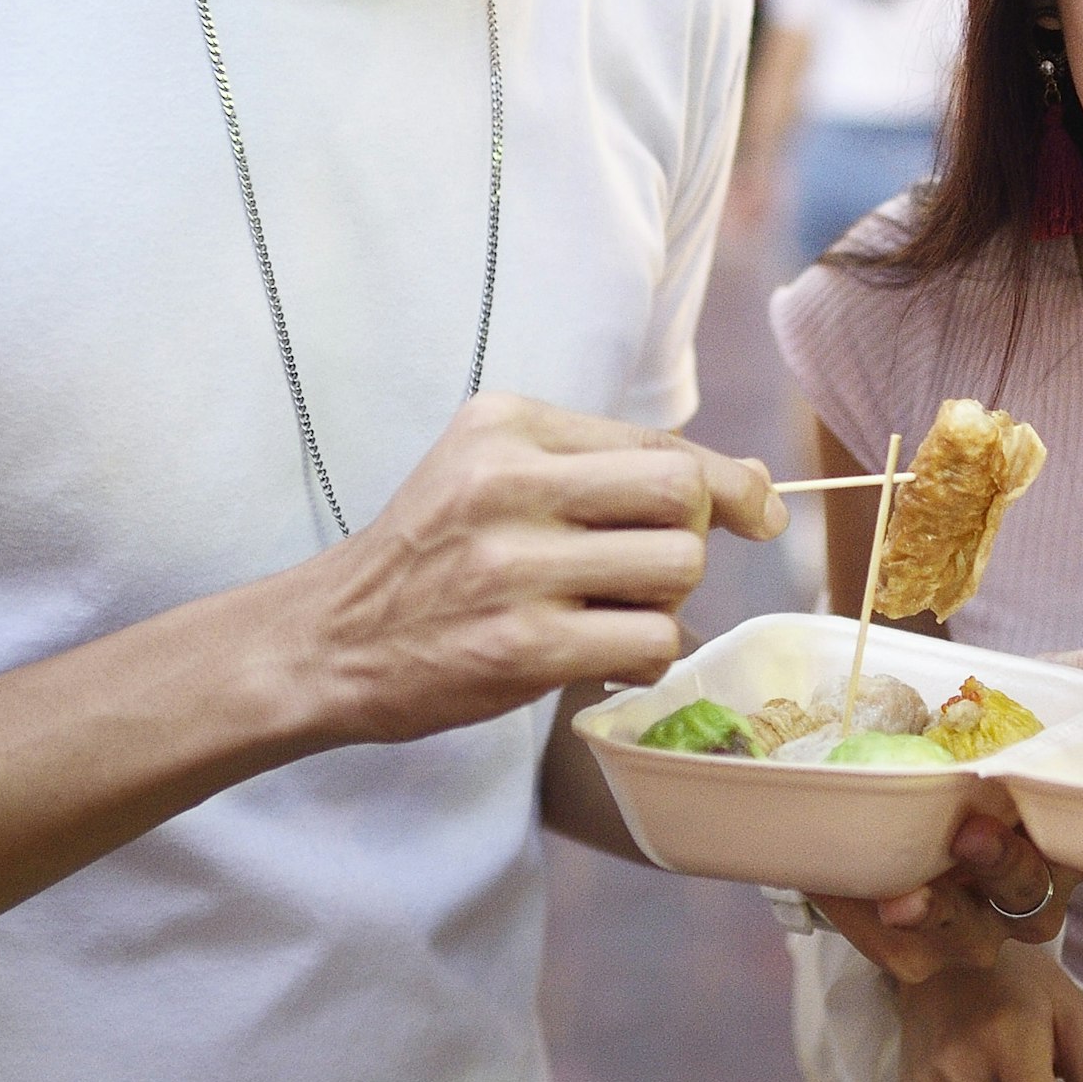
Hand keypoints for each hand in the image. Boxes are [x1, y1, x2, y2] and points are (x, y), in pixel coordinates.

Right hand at [296, 394, 783, 744]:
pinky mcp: (523, 646)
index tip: (753, 509)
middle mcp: (509, 483)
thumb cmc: (431, 556)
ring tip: (610, 613)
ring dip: (666, 603)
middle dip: (694, 535)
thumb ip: (611, 467)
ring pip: (677, 569)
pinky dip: (645, 657)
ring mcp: (514, 566)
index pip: (658, 441)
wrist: (329, 638)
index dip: (726, 481)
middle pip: (682, 494)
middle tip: (651, 568)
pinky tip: (599, 656)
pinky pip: (652, 642)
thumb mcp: (495, 473)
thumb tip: (753, 485)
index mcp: (507, 424)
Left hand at [813, 612, 1082, 982]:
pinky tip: (853, 899)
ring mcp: (956, 908)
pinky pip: (895, 954)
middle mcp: (1014, 884)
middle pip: (1024, 908)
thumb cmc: (997, 712)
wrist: (897, 720)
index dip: (1051, 859)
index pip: (1072, 869)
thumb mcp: (1063, 680)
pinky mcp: (892, 922)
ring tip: (904, 895)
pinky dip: (878, 935)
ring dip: (937, 923)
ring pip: (960, 943)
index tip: (1022, 821)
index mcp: (1062, 838)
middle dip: (999, 878)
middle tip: (970, 836)